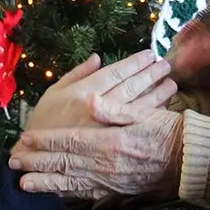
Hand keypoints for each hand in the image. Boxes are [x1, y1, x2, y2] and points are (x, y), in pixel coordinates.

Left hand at [10, 95, 185, 200]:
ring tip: (23, 183)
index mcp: (109, 142)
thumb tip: (90, 98)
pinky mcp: (116, 193)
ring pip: (70, 183)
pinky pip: (86, 195)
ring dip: (45, 182)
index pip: (69, 140)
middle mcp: (105, 165)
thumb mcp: (144, 115)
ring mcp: (110, 182)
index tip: (25, 137)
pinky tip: (54, 194)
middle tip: (13, 161)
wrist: (191, 163)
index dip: (46, 140)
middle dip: (36, 162)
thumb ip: (114, 109)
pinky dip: (67, 195)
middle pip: (63, 163)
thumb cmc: (168, 133)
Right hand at [21, 50, 174, 135]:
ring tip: (171, 83)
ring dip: (156, 93)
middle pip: (130, 87)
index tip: (150, 54)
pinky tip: (163, 107)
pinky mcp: (111, 142)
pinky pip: (135, 126)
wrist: (38, 155)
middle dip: (150, 75)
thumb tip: (97, 57)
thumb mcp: (53, 92)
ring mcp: (106, 126)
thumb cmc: (44, 121)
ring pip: (137, 106)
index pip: (115, 73)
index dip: (134, 63)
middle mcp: (98, 107)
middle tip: (166, 65)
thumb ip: (76, 74)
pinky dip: (149, 115)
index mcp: (83, 92)